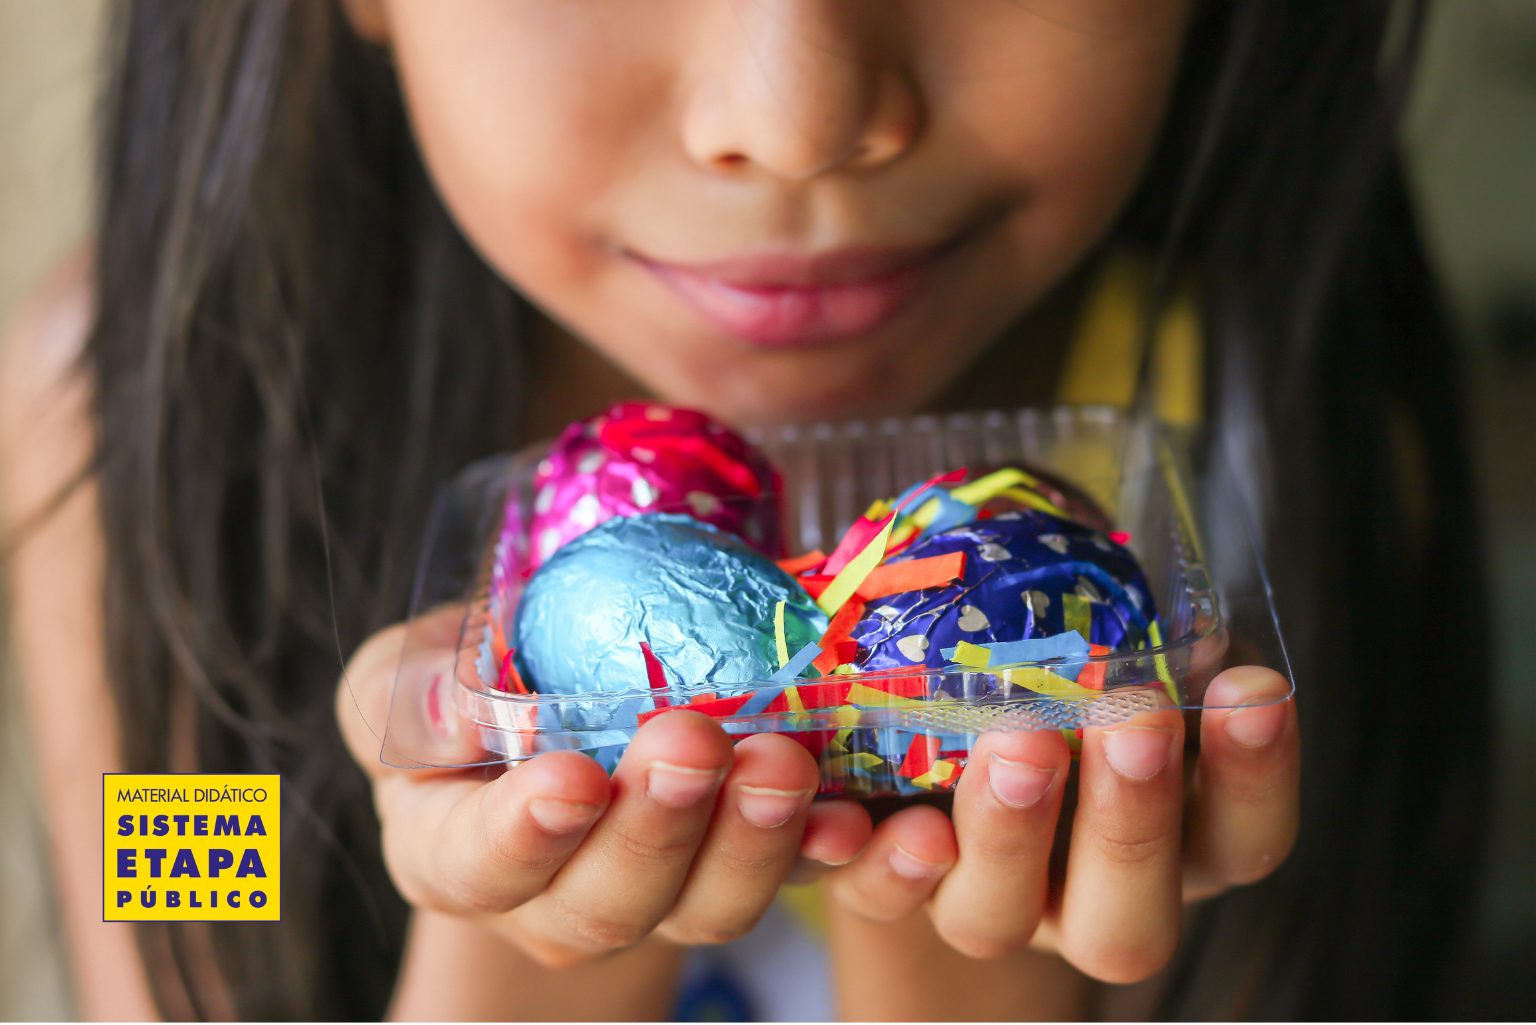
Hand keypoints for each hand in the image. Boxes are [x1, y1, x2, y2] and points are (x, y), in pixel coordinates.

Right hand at [335, 605, 873, 966]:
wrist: (558, 696)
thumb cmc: (469, 683)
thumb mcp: (410, 671)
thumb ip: (414, 692)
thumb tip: (458, 708)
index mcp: (456, 854)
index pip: (479, 866)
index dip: (525, 834)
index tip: (571, 779)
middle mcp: (556, 900)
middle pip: (607, 903)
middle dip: (657, 828)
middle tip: (693, 745)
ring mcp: (661, 894)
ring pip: (706, 908)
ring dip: (754, 841)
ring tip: (783, 765)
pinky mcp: (746, 866)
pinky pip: (798, 880)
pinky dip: (838, 856)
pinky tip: (872, 822)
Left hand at [817, 666, 1298, 983]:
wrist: (917, 714)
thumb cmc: (1051, 668)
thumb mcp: (1110, 646)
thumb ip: (1148, 639)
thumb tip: (1195, 625)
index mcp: (1167, 847)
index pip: (1240, 842)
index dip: (1255, 776)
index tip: (1255, 688)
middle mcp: (1078, 902)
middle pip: (1125, 925)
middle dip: (1133, 822)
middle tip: (1137, 717)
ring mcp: (979, 905)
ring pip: (993, 921)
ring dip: (1007, 832)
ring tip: (1019, 737)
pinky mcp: (886, 888)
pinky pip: (873, 895)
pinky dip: (872, 857)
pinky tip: (860, 810)